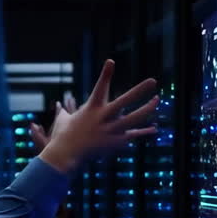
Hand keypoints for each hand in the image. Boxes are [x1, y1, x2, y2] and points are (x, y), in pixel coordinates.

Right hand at [37, 59, 157, 173]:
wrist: (65, 156)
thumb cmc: (62, 137)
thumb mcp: (62, 120)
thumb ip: (64, 111)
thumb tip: (59, 105)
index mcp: (91, 108)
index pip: (99, 87)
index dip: (105, 74)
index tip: (111, 61)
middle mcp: (103, 117)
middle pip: (124, 102)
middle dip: (139, 91)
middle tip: (153, 81)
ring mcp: (111, 130)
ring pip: (134, 119)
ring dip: (147, 109)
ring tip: (157, 100)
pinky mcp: (115, 143)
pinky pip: (133, 135)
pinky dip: (144, 132)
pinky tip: (155, 129)